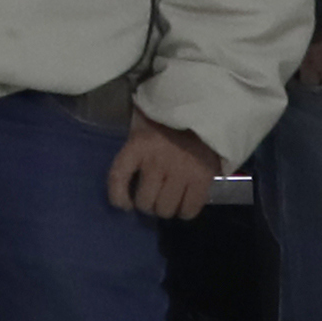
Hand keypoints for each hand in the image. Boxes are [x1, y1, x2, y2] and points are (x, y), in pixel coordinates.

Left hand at [108, 115, 224, 221]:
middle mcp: (157, 161)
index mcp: (138, 145)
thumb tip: (125, 175)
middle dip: (147, 204)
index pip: (118, 177)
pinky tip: (184, 205)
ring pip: (166, 209)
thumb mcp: (142, 124)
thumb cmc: (167, 119)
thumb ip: (134, 146)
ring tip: (169, 200)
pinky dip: (185, 212)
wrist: (204, 108)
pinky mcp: (202, 178)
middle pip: (145, 201)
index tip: (124, 204)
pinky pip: (190, 208)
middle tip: (153, 198)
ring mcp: (181, 171)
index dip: (118, 197)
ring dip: (166, 209)